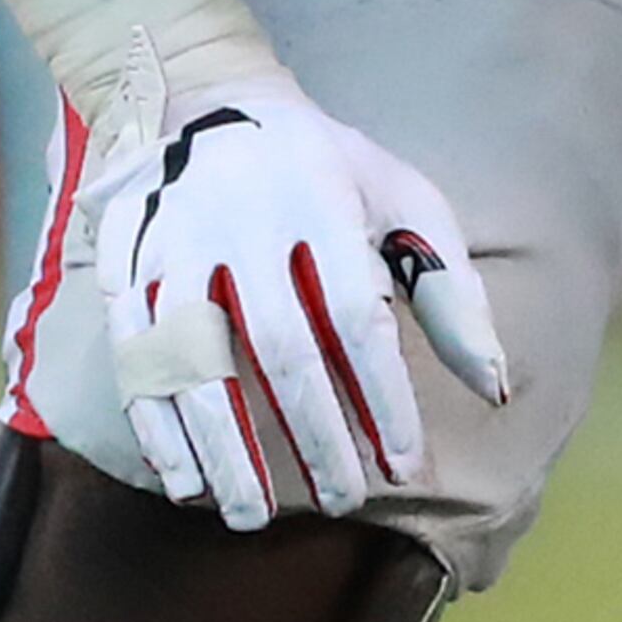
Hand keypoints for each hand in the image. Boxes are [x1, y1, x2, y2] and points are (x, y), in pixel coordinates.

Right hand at [87, 48, 505, 529]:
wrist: (221, 104)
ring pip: (195, 359)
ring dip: (224, 448)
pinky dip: (157, 425)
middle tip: (341, 502)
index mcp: (324, 198)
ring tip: (253, 516)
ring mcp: (178, 239)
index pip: (357, 314)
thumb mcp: (405, 202)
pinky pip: (133, 356)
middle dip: (314, 434)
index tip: (404, 465)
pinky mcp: (128, 263)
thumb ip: (452, 292)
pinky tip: (186, 482)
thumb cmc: (332, 172)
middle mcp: (244, 217)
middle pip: (280, 344)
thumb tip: (494, 388)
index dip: (382, 396)